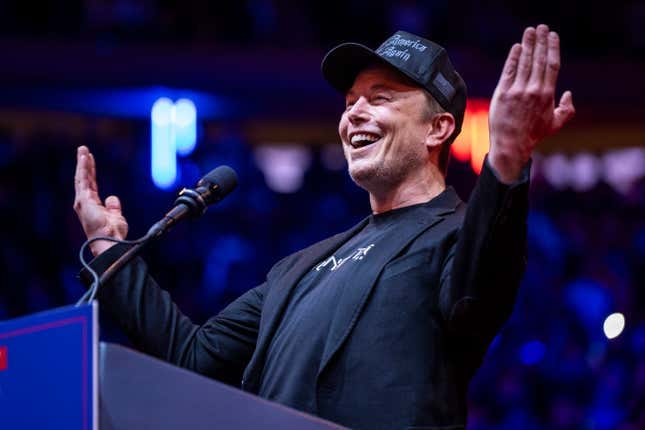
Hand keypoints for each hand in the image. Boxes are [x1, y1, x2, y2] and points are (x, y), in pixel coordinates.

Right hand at [73, 146, 127, 255]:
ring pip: (82, 177)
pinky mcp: (84, 200)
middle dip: (84, 164)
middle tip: (83, 150)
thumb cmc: (113, 234)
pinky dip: (84, 169)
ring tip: (83, 150)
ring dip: (82, 163)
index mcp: (92, 206)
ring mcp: (83, 202)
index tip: (90, 160)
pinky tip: (84, 158)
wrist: (110, 242)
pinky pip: (83, 180)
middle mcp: (85, 203)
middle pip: (84, 179)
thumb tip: (112, 198)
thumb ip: (113, 207)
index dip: (91, 172)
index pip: (91, 184)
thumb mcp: (116, 216)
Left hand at [488, 24, 575, 182]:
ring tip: (530, 31)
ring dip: (528, 44)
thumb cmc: (533, 135)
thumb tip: (568, 93)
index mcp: (547, 94)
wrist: (511, 145)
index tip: (553, 36)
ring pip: (525, 62)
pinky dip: (513, 58)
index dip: (552, 48)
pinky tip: (517, 48)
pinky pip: (509, 71)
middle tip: (541, 27)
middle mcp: (533, 90)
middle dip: (541, 41)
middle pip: (539, 59)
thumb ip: (567, 109)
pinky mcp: (503, 93)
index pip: (552, 65)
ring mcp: (517, 91)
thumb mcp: (556, 124)